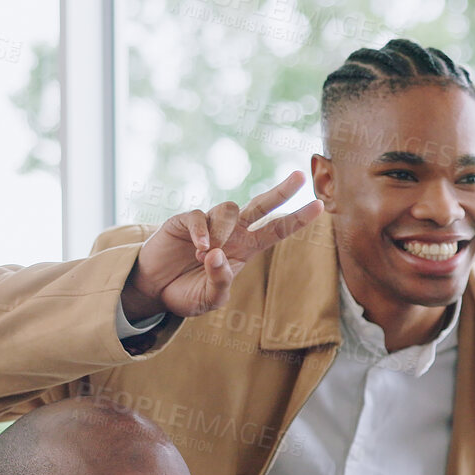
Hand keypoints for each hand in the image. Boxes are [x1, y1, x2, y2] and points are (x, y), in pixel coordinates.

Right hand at [122, 171, 323, 321]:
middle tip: (299, 176)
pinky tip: (200, 251)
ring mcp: (209, 224)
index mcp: (246, 249)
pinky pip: (200, 216)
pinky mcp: (184, 221)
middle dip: (281, 191)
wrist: (154, 290)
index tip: (320, 206)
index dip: (298, 219)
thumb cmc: (187, 293)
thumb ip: (220, 281)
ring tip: (205, 259)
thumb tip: (217, 256)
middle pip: (262, 205)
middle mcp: (231, 232)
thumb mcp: (210, 298)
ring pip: (229, 210)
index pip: (277, 230)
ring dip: (223, 233)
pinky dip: (203, 232)